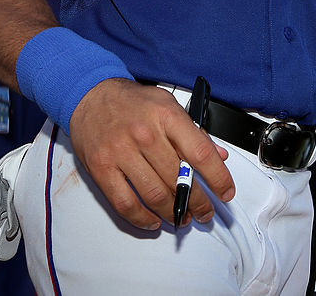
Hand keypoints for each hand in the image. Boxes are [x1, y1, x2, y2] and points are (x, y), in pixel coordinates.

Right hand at [69, 79, 234, 230]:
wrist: (90, 95)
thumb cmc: (132, 102)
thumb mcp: (168, 105)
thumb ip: (194, 132)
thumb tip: (219, 156)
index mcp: (166, 116)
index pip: (201, 153)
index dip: (218, 178)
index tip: (225, 192)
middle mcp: (145, 134)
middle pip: (179, 180)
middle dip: (197, 202)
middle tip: (204, 211)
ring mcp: (121, 152)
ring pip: (155, 196)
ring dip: (173, 213)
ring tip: (182, 217)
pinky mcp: (102, 168)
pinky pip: (125, 203)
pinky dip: (142, 219)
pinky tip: (153, 221)